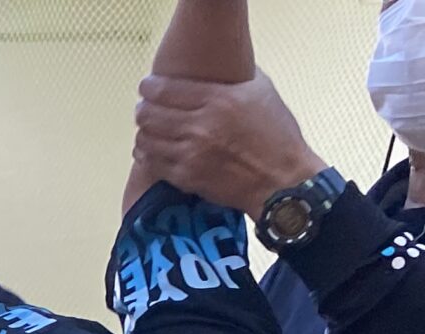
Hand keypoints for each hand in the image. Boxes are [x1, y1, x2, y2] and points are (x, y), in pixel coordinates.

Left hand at [133, 73, 327, 220]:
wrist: (282, 181)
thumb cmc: (277, 135)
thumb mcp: (261, 91)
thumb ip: (234, 75)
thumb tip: (217, 62)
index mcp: (219, 100)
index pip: (164, 89)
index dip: (148, 87)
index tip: (147, 86)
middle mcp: (201, 126)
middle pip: (148, 113)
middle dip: (143, 108)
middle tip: (146, 108)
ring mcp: (191, 154)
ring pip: (146, 139)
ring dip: (144, 132)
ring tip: (150, 129)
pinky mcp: (187, 178)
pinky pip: (152, 163)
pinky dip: (148, 154)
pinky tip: (154, 149)